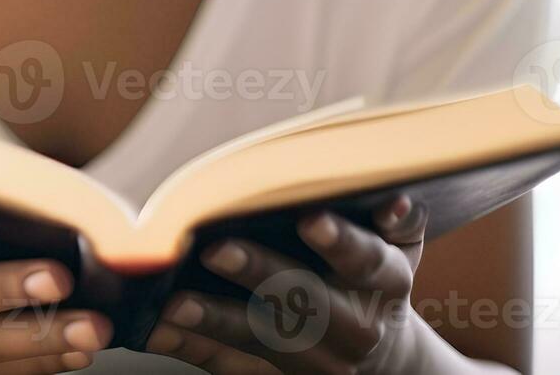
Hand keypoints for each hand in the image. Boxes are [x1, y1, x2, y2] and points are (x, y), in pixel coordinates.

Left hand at [142, 196, 430, 373]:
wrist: (384, 359)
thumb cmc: (378, 278)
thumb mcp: (401, 248)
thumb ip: (399, 221)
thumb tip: (392, 200)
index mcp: (384, 284)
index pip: (365, 261)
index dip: (340, 241)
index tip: (310, 220)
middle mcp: (355, 327)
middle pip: (306, 301)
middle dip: (260, 274)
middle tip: (215, 251)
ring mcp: (319, 361)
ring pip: (264, 340)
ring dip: (215, 321)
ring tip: (172, 303)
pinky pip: (233, 366)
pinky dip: (194, 347)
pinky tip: (158, 331)